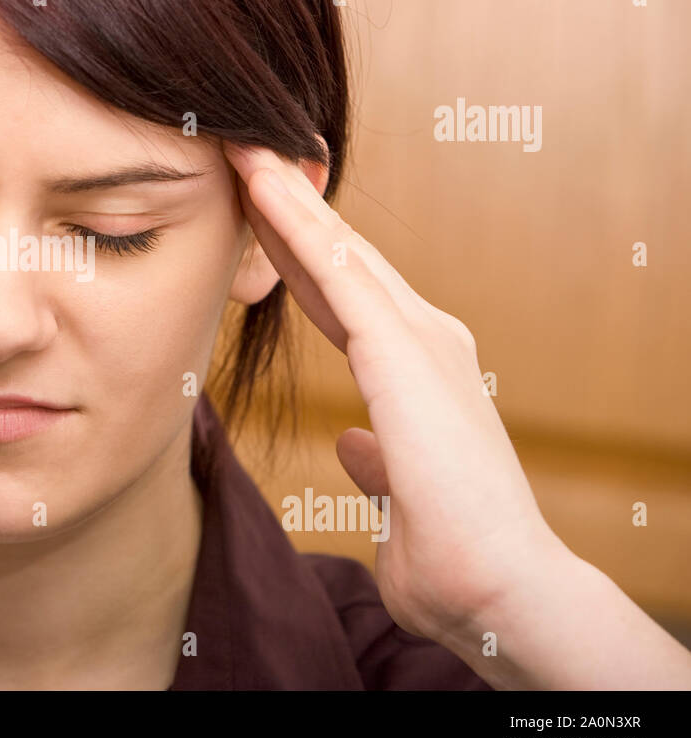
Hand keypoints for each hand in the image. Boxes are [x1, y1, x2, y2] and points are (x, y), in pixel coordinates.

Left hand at [222, 139, 568, 645]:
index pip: (339, 298)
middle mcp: (421, 343)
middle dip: (287, 209)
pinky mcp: (404, 349)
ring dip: (285, 197)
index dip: (293, 254)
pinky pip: (336, 269)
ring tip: (239, 146)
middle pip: (338, 260)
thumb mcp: (395, 494)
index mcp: (412, 374)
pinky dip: (294, 223)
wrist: (498, 590)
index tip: (249, 217)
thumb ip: (374, 458)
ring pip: (336, 248)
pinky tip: (258, 183)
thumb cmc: (450, 559)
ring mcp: (418, 339)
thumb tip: (352, 442)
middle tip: (239, 155)